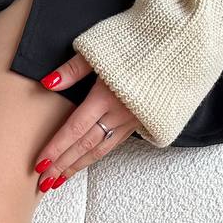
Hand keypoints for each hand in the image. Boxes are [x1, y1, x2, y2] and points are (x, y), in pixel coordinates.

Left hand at [32, 51, 137, 191]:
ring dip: (79, 165)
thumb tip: (49, 83)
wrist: (183, 44)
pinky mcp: (143, 120)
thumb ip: (74, 67)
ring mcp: (133, 119)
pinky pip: (115, 143)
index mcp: (106, 96)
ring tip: (60, 179)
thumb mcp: (102, 47)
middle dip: (63, 165)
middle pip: (85, 145)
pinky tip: (86, 161)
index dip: (56, 148)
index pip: (74, 129)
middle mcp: (119, 113)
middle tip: (44, 182)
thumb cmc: (141, 40)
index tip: (39, 164)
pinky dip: (97, 155)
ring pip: (101, 149)